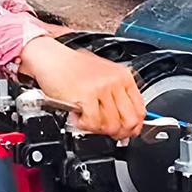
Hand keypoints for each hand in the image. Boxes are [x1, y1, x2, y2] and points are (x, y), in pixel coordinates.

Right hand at [17, 36, 145, 138]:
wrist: (51, 58)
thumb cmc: (72, 67)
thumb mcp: (103, 76)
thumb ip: (117, 97)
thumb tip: (125, 124)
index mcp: (123, 76)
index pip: (140, 111)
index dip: (133, 128)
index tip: (125, 133)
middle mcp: (115, 81)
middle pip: (129, 121)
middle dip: (118, 133)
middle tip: (105, 131)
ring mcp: (101, 88)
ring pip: (111, 125)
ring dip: (97, 128)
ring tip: (87, 119)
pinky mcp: (86, 95)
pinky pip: (92, 123)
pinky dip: (83, 125)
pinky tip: (77, 116)